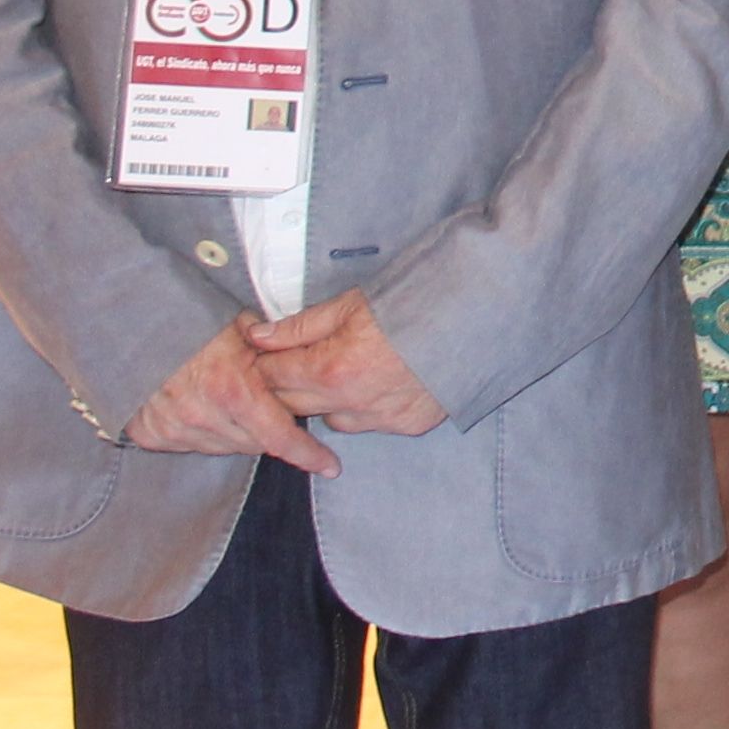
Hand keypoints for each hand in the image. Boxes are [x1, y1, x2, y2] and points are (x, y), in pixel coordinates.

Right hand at [128, 314, 339, 474]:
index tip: (329, 465)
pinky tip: (204, 409)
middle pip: (253, 444)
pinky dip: (203, 432)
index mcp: (232, 390)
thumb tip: (306, 358)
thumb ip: (275, 348)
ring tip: (233, 400)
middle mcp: (202, 416)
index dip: (307, 454)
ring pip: (223, 447)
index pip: (279, 436)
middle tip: (271, 405)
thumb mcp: (241, 324)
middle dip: (269, 429)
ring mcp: (173, 428)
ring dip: (237, 432)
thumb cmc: (191, 317)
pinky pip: (189, 445)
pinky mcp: (150, 433)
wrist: (131, 321)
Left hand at [245, 292, 446, 437]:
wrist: (473, 316)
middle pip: (291, 407)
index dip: (264, 363)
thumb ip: (299, 326)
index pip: (272, 376)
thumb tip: (256, 336)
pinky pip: (368, 425)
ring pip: (330, 420)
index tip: (266, 353)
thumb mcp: (348, 304)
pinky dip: (364, 409)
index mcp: (329, 368)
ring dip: (325, 402)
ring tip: (342, 373)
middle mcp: (349, 402)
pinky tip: (377, 385)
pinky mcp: (406, 425)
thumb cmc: (409, 303)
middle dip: (286, 386)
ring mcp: (380, 419)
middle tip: (298, 363)